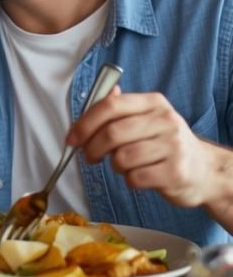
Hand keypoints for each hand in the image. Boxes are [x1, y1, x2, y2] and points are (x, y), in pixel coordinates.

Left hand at [66, 89, 216, 208]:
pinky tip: (138, 176)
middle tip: (89, 157)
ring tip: (124, 165)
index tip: (72, 138)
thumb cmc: (164, 144)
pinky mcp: (175, 172)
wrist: (204, 170)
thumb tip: (96, 96)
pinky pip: (134, 178)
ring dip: (114, 166)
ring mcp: (173, 146)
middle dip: (92, 148)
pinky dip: (129, 180)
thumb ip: (119, 109)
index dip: (85, 123)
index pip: (110, 106)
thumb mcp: (146, 119)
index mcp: (153, 103)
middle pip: (112, 133)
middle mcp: (165, 121)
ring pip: (122, 158)